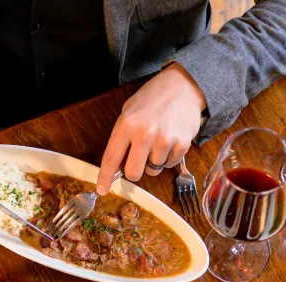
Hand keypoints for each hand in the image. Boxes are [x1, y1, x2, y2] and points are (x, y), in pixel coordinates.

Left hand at [97, 63, 204, 194]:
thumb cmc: (153, 98)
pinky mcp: (181, 145)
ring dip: (153, 162)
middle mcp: (145, 135)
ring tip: (158, 141)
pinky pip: (169, 165)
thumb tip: (116, 165)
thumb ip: (122, 137)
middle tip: (139, 159)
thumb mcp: (130, 111)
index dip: (105, 177)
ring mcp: (164, 141)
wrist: (183, 86)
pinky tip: (170, 140)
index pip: (112, 157)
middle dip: (134, 170)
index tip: (101, 190)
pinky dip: (168, 157)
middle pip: (133, 173)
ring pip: (153, 171)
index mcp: (127, 125)